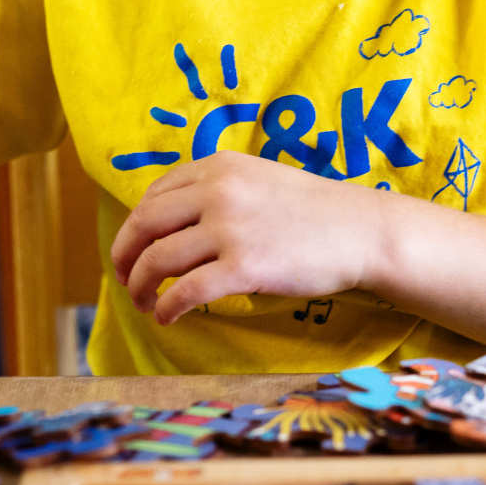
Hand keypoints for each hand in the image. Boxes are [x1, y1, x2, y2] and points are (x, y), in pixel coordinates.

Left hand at [108, 151, 388, 324]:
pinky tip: (166, 317)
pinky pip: (185, 291)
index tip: (132, 249)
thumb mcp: (259, 180)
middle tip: (123, 279)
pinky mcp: (243, 267)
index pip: (153, 196)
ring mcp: (229, 229)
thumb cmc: (314, 212)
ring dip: (140, 287)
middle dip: (124, 257)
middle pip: (144, 226)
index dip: (134, 227)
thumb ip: (218, 191)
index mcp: (218, 167)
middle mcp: (218, 191)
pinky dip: (166, 308)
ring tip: (143, 304)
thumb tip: (173, 224)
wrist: (362, 231)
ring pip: (157, 261)